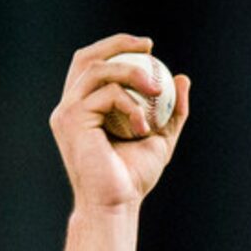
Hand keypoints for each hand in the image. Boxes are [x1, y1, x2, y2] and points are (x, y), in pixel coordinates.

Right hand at [49, 33, 190, 212]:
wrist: (116, 206)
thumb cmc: (133, 179)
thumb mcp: (160, 139)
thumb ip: (171, 112)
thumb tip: (183, 78)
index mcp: (84, 108)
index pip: (94, 66)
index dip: (117, 49)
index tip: (148, 48)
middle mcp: (70, 106)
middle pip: (87, 57)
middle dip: (117, 44)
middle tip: (148, 47)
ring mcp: (67, 111)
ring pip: (99, 70)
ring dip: (132, 73)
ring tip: (157, 90)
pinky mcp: (71, 119)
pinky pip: (107, 94)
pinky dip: (130, 105)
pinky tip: (143, 127)